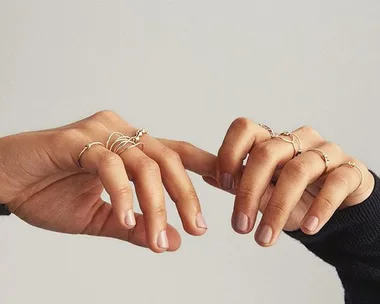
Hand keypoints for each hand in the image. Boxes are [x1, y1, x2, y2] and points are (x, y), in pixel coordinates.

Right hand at [0, 111, 207, 252]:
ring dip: (156, 204)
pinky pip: (109, 164)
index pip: (177, 153)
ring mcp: (100, 133)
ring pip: (144, 164)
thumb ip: (136, 227)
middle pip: (169, 159)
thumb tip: (172, 243)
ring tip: (158, 237)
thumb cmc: (52, 194)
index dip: (206, 166)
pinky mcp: (76, 139)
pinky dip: (121, 193)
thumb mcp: (102, 219)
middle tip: (197, 229)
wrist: (6, 183)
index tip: (231, 186)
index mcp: (132, 149)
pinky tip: (126, 218)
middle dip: (186, 196)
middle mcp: (122, 133)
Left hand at [163, 118, 374, 246]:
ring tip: (265, 238)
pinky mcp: (350, 170)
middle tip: (240, 226)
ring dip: (278, 208)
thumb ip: (238, 182)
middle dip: (249, 191)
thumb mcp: (263, 191)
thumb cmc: (294, 195)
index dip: (230, 152)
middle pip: (267, 152)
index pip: (245, 129)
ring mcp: (325, 152)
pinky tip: (308, 227)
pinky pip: (335, 183)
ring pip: (298, 171)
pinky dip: (320, 207)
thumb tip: (209, 175)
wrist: (336, 205)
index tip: (223, 182)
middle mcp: (297, 140)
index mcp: (271, 140)